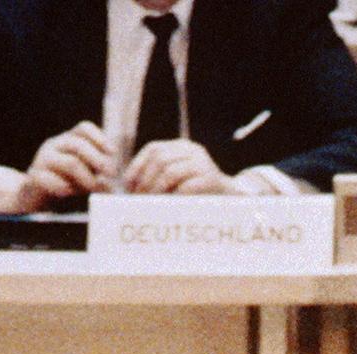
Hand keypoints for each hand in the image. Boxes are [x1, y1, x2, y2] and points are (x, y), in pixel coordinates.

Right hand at [0, 122, 113, 211]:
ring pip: (69, 162)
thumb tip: (111, 178)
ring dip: (87, 177)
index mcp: (66, 141)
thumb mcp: (83, 175)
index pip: (84, 128)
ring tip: (94, 188)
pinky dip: (63, 187)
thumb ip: (96, 172)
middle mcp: (53, 146)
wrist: (33, 198)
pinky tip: (70, 193)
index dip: (100, 138)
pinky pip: (51, 180)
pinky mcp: (34, 178)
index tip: (113, 152)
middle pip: (78, 144)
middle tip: (110, 174)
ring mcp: (42, 161)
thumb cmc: (64, 185)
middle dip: (98, 159)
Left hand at [123, 139, 239, 194]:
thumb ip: (158, 175)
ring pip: (170, 172)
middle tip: (139, 198)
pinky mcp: (209, 179)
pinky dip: (172, 197)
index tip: (128, 185)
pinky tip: (167, 205)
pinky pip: (184, 187)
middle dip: (145, 180)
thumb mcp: (177, 177)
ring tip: (150, 203)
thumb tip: (128, 184)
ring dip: (156, 190)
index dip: (138, 165)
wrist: (229, 198)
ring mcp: (202, 163)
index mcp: (182, 146)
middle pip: (160, 159)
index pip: (154, 149)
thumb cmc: (196, 191)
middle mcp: (192, 150)